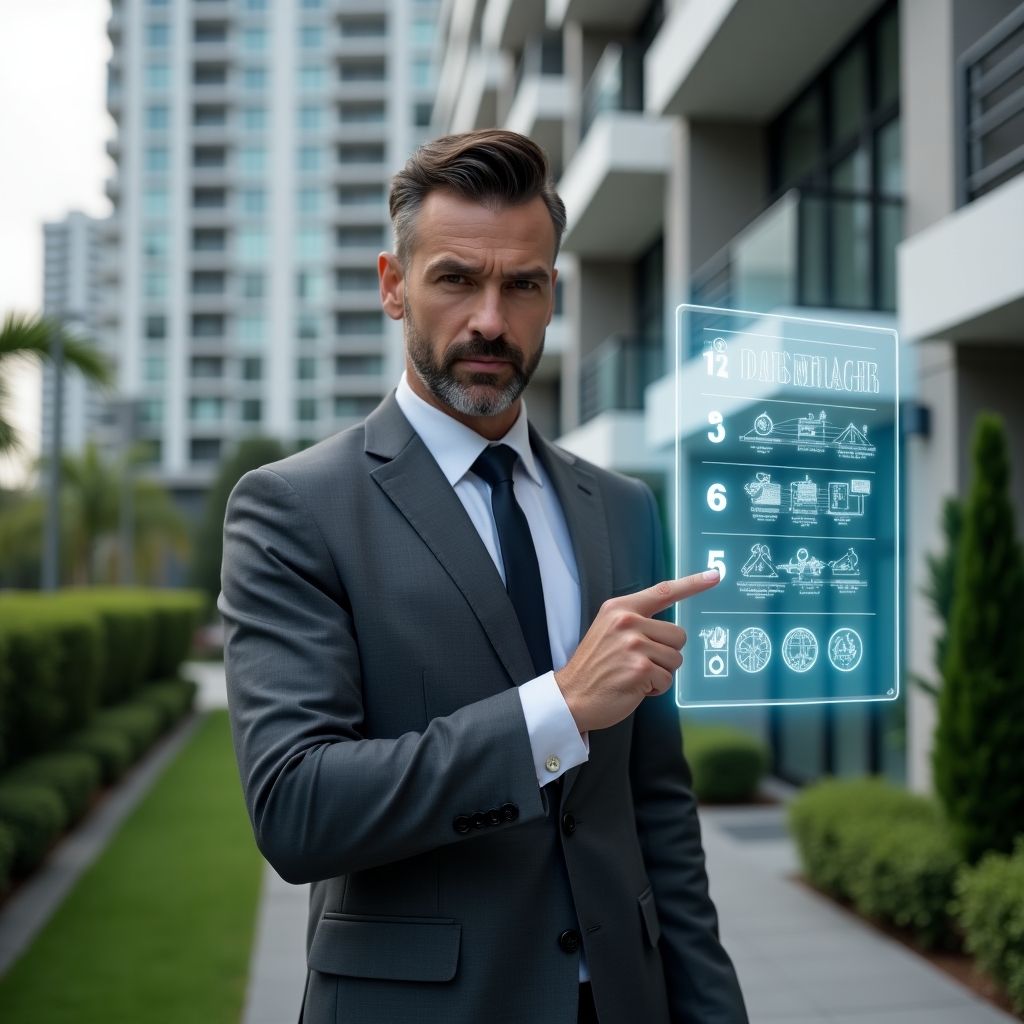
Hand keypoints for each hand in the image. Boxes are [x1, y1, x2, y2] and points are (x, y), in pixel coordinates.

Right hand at [554, 570, 720, 732]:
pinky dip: (655, 688)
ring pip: (676, 659)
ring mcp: (633, 645)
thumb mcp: (608, 630)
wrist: (572, 697)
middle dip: (666, 653)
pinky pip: (667, 679)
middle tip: (641, 662)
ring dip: (661, 672)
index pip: (663, 592)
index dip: (692, 584)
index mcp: (620, 608)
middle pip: (678, 635)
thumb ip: (635, 621)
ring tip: (635, 675)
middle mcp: (627, 622)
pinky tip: (634, 686)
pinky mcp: (640, 669)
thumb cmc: (594, 667)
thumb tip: (668, 628)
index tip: (714, 575)